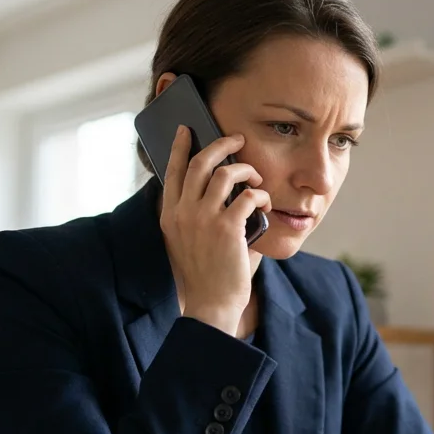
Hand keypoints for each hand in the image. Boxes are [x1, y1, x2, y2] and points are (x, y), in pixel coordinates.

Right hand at [159, 126, 271, 335]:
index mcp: (169, 215)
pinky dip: (260, 195)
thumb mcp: (188, 241)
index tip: (186, 130)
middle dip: (221, 145)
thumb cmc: (206, 274)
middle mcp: (182, 213)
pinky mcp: (227, 228)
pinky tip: (264, 201)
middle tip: (238, 139)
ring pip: (226, 174)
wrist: (211, 303)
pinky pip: (248, 196)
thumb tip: (219, 186)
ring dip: (247, 170)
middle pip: (199, 163)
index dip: (179, 147)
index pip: (172, 171)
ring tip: (257, 178)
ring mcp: (203, 219)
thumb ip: (195, 215)